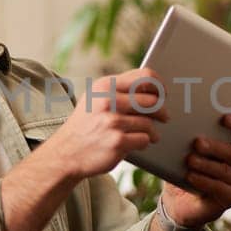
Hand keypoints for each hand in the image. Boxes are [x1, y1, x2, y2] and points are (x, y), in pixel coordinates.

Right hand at [42, 67, 169, 180]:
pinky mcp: (117, 141)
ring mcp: (112, 121)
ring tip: (152, 135)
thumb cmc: (85, 125)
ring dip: (153, 131)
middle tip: (164, 117)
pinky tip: (138, 143)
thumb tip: (152, 87)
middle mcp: (108, 100)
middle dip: (161, 111)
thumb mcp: (95, 99)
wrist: (66, 153)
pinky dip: (144, 142)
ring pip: (149, 122)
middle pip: (152, 101)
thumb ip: (118, 90)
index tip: (164, 93)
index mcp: (105, 86)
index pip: (145, 77)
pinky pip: (144, 139)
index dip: (160, 85)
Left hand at [160, 113, 230, 228]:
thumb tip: (181, 120)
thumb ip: (188, 136)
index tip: (225, 118)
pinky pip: (222, 188)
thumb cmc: (182, 169)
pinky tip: (191, 177)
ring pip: (226, 170)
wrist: (177, 200)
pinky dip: (205, 182)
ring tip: (189, 160)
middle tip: (197, 143)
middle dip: (216, 146)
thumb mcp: (183, 150)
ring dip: (207, 165)